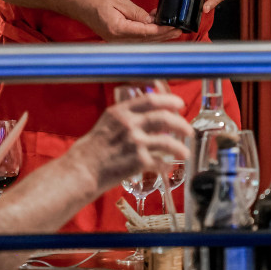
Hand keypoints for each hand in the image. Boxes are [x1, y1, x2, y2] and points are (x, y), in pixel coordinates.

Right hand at [74, 92, 192, 189]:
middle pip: (164, 118)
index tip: (179, 103)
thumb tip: (148, 115)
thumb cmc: (92, 148)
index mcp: (121, 111)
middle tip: (188, 129)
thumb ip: (126, 116)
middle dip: (181, 123)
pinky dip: (166, 165)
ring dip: (180, 147)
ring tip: (185, 152)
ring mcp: (135, 143)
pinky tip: (167, 166)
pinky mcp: (138, 161)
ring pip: (167, 141)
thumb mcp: (107, 122)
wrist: (83, 170)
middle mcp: (130, 124)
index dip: (169, 100)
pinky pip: (160, 162)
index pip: (151, 99)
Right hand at [76, 0, 183, 41]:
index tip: (174, 27)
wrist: (81, 6)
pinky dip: (149, 35)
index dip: (161, 31)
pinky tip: (158, 28)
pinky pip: (138, 40)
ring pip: (144, 42)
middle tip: (180, 30)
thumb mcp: (119, 1)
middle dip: (164, 35)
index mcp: (118, 30)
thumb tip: (151, 21)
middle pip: (147, 40)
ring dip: (159, 36)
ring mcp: (118, 42)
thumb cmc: (97, 0)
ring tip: (174, 31)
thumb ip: (136, 12)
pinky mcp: (118, 39)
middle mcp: (118, 40)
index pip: (145, 33)